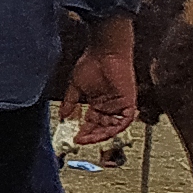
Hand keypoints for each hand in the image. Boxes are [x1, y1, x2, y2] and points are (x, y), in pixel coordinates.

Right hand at [69, 19, 138, 144]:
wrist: (105, 52)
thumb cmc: (91, 63)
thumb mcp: (75, 86)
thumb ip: (70, 102)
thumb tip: (63, 114)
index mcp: (98, 102)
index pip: (92, 122)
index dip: (84, 131)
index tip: (75, 138)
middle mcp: (110, 105)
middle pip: (103, 127)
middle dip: (92, 135)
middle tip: (81, 140)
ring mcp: (120, 105)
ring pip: (114, 127)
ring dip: (103, 134)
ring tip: (90, 137)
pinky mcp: (129, 102)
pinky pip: (126, 121)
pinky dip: (116, 127)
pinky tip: (106, 131)